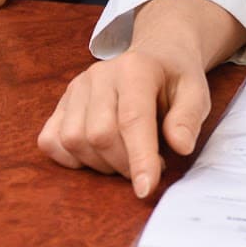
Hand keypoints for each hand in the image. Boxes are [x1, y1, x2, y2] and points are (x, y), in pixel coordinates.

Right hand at [38, 44, 215, 198]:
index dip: (139, 158)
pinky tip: (96, 156)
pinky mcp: (62, 103)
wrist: (155, 57)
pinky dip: (70, 159)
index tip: (145, 189)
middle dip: (125, 165)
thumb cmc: (174, 80)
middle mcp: (99, 75)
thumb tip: (180, 146)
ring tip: (125, 158)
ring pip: (73, 140)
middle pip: (99, 135)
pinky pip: (50, 140)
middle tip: (148, 166)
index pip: (132, 118)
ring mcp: (76, 88)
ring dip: (100, 164)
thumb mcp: (195, 92)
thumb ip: (188, 118)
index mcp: (135, 69)